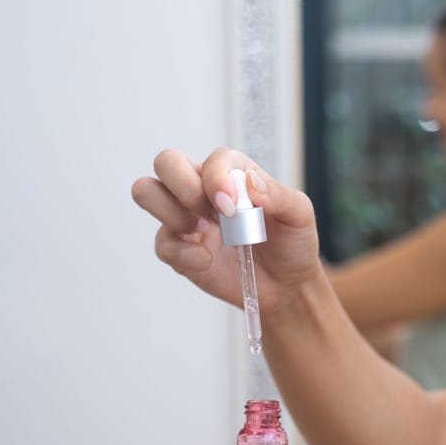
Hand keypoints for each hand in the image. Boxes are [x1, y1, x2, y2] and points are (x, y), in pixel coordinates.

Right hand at [131, 148, 320, 311]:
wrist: (287, 285)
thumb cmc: (291, 243)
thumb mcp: (298, 215)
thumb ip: (277, 194)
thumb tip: (249, 181)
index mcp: (233, 174)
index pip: (213, 159)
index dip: (217, 178)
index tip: (233, 206)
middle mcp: (204, 190)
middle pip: (166, 162)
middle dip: (182, 184)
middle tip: (212, 213)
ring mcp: (187, 218)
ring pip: (147, 191)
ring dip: (171, 211)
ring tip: (203, 231)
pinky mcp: (180, 249)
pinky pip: (162, 243)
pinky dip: (183, 253)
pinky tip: (207, 261)